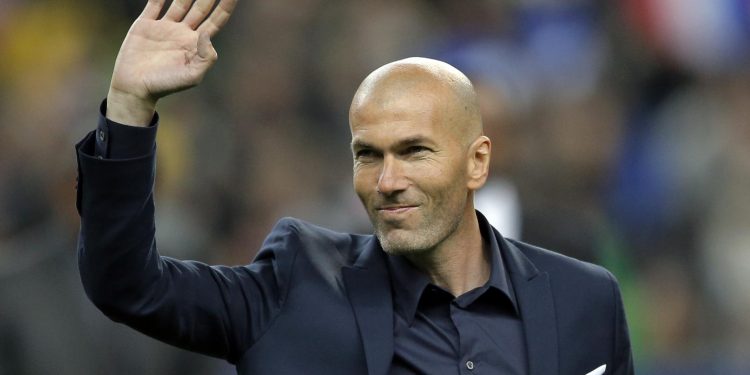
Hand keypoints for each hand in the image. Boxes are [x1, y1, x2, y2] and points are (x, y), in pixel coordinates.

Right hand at [106, 0, 236, 125]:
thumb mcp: (192, 77)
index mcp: (197, 44)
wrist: (135, 88)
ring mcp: (165, 27)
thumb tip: (207, 34)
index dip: (226, 5)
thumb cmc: (166, 85)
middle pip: (201, 6)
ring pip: (180, 1)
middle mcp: (183, 32)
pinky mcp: (146, 24)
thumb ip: (205, 58)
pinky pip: (155, 3)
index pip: (217, 19)